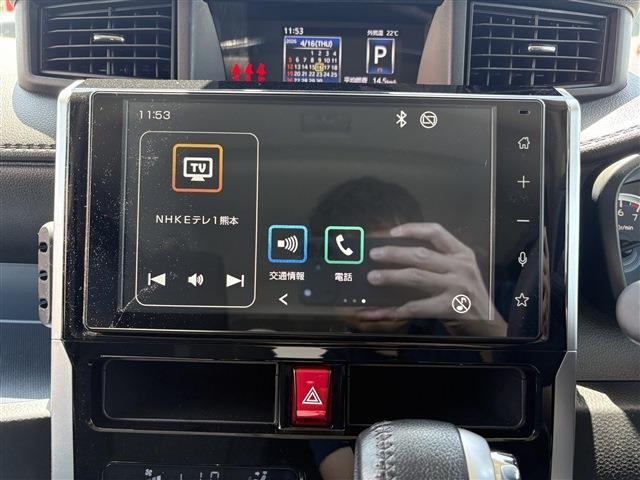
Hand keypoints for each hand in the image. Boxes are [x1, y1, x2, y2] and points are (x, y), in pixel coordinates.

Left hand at [360, 222, 506, 336]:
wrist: (489, 325)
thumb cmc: (468, 297)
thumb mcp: (461, 273)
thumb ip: (439, 263)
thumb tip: (398, 259)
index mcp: (462, 254)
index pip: (436, 232)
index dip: (413, 229)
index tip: (392, 232)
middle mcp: (460, 267)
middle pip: (421, 255)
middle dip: (394, 253)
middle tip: (374, 254)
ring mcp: (456, 287)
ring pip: (416, 276)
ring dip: (391, 276)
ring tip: (373, 277)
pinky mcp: (449, 308)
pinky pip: (415, 307)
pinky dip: (392, 310)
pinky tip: (376, 311)